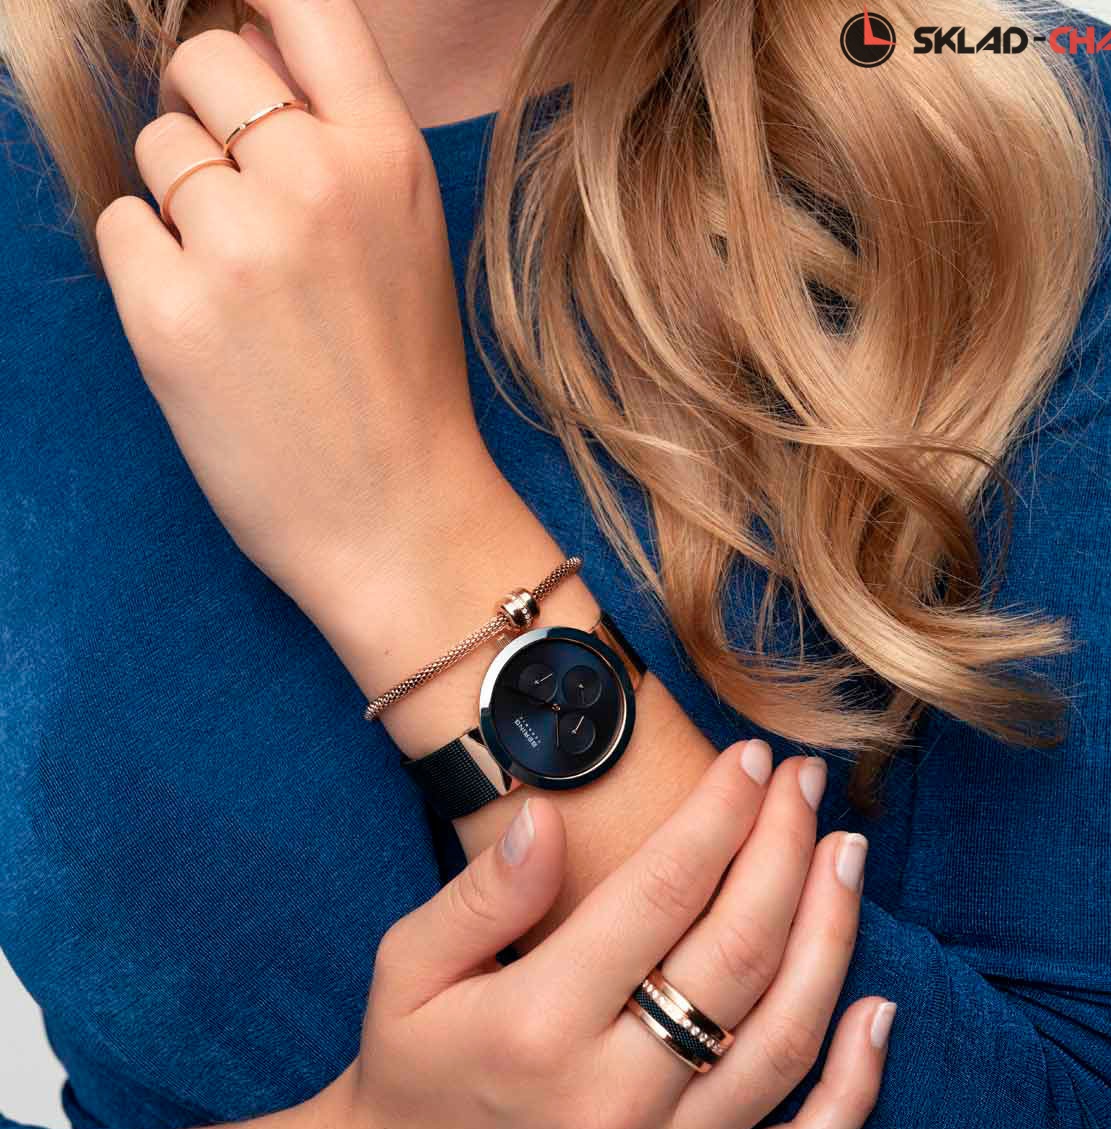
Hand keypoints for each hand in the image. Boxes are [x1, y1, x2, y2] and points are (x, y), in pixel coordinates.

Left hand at [94, 0, 496, 615]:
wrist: (398, 514)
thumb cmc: (406, 384)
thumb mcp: (410, 240)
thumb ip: (341, 137)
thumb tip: (245, 39)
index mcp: (386, 157)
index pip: (301, 2)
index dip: (255, 7)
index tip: (242, 36)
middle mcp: (312, 179)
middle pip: (205, 62)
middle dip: (210, 115)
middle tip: (242, 201)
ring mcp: (237, 244)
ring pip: (157, 148)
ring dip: (180, 203)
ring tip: (239, 287)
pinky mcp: (169, 311)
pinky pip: (120, 228)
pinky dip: (148, 268)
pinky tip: (206, 326)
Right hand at [313, 742, 891, 1128]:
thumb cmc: (411, 1069)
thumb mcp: (409, 969)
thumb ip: (481, 894)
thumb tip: (547, 818)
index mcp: (540, 1024)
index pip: (663, 891)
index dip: (719, 812)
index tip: (749, 758)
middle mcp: (615, 1096)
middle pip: (739, 949)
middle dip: (784, 847)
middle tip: (804, 782)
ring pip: (785, 1037)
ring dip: (831, 934)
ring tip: (845, 854)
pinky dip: (855, 1087)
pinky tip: (879, 1013)